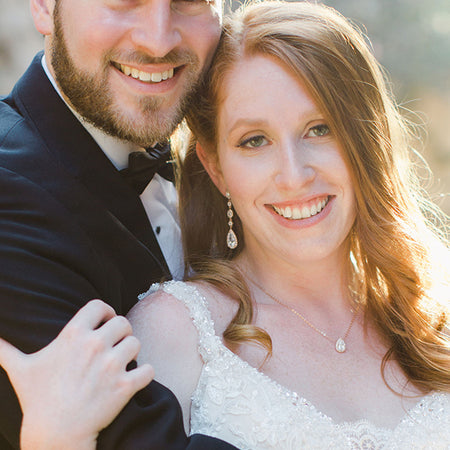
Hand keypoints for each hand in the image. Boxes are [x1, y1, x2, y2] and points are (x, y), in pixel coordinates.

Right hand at [0, 300, 153, 449]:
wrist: (54, 434)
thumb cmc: (38, 399)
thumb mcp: (21, 369)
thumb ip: (6, 350)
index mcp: (72, 335)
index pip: (99, 306)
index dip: (105, 311)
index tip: (105, 321)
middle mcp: (93, 345)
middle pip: (123, 322)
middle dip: (121, 333)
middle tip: (115, 345)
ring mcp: (110, 366)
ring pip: (136, 343)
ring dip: (132, 352)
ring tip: (121, 363)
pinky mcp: (124, 386)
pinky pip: (149, 369)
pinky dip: (146, 373)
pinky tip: (135, 378)